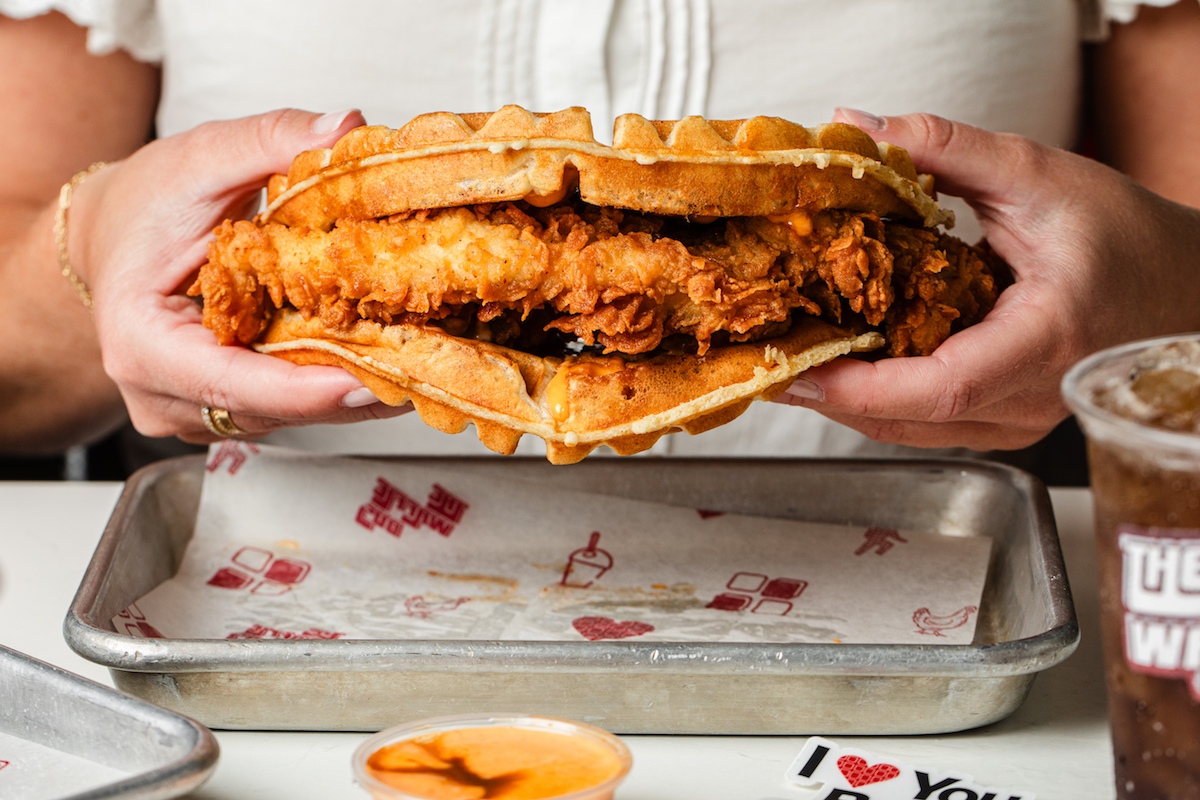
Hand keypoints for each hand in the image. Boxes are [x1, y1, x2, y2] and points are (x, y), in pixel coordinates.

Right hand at [70, 109, 411, 442]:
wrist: (110, 233)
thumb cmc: (144, 202)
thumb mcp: (203, 157)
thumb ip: (271, 139)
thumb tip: (344, 126)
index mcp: (143, 345)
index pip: (237, 386)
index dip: (312, 390)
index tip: (376, 382)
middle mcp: (162, 396)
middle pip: (274, 410)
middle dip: (351, 388)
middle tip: (427, 365)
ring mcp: (191, 412)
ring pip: (288, 416)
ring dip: (352, 389)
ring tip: (420, 360)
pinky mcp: (222, 410)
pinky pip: (287, 407)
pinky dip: (333, 382)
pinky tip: (385, 358)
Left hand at [776, 110, 1199, 449]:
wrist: (1184, 290)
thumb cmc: (1132, 241)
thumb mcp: (1042, 178)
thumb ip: (948, 149)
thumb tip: (860, 129)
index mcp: (1042, 344)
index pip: (935, 389)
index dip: (855, 386)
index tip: (793, 367)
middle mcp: (1028, 401)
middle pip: (904, 420)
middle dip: (828, 392)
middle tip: (764, 353)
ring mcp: (1015, 420)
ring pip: (908, 430)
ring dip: (844, 397)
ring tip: (789, 352)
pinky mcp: (1003, 418)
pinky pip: (924, 422)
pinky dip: (876, 395)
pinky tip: (842, 358)